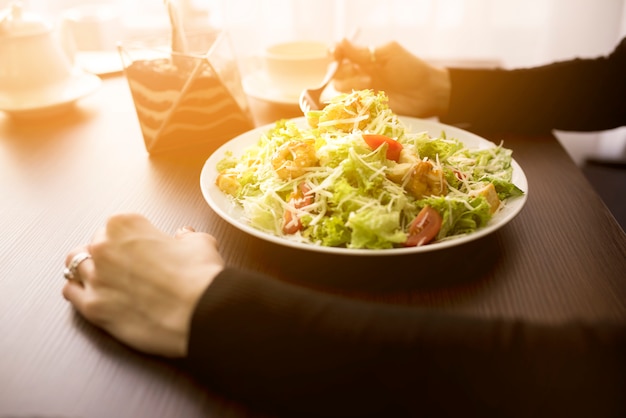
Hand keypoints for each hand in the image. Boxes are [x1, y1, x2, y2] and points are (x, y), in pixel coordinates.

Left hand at [63, 213, 223, 356]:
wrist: (201, 312)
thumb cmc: (200, 277)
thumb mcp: (200, 243)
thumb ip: (186, 237)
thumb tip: (184, 237)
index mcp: (125, 224)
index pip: (116, 225)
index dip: (132, 238)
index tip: (142, 248)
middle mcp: (104, 247)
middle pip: (94, 244)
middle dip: (109, 254)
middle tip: (129, 267)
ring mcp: (95, 278)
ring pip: (75, 266)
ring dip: (90, 270)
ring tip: (107, 279)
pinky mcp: (93, 307)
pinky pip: (70, 293)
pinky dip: (78, 292)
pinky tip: (93, 294)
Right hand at [332, 39, 450, 118]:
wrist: (427, 93)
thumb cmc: (411, 70)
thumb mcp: (388, 55)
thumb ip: (364, 53)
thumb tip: (341, 42)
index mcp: (366, 57)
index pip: (341, 53)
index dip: (334, 53)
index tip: (335, 54)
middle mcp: (361, 72)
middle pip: (337, 71)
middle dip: (343, 70)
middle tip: (360, 71)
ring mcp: (363, 89)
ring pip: (340, 86)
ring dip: (350, 83)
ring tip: (369, 83)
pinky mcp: (366, 105)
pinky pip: (349, 102)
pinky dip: (352, 98)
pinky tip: (365, 96)